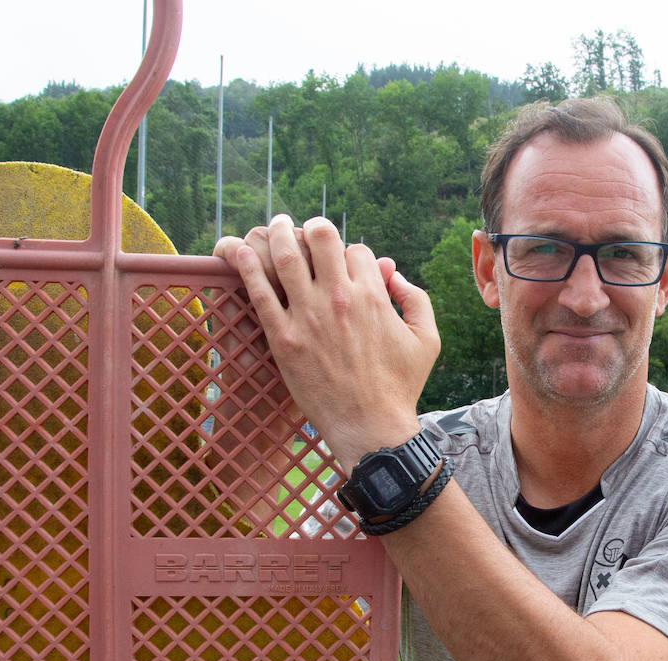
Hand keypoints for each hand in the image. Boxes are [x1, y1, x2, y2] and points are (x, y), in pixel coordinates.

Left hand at [230, 214, 439, 465]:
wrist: (370, 427)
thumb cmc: (401, 386)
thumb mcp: (427, 340)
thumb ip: (417, 299)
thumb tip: (394, 273)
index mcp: (374, 295)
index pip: (356, 250)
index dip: (351, 254)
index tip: (344, 267)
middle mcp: (340, 298)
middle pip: (321, 238)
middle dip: (314, 228)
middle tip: (305, 229)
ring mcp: (308, 316)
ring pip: (286, 256)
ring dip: (279, 233)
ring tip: (276, 226)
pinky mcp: (283, 338)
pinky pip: (260, 292)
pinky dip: (248, 268)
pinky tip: (240, 253)